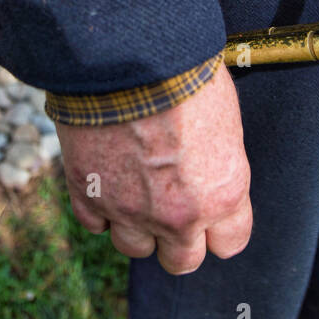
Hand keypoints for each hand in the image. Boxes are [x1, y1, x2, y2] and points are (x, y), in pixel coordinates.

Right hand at [56, 65, 251, 274]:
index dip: (219, 229)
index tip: (210, 213)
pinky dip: (99, 208)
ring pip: (134, 248)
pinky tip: (105, 181)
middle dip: (178, 240)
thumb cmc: (184, 75)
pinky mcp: (88, 195)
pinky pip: (94, 224)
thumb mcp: (223, 118)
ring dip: (136, 226)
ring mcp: (130, 210)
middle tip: (171, 209)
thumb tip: (207, 163)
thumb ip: (216, 160)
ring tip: (135, 191)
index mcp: (222, 194)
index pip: (230, 244)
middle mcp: (178, 215)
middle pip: (181, 261)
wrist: (128, 57)